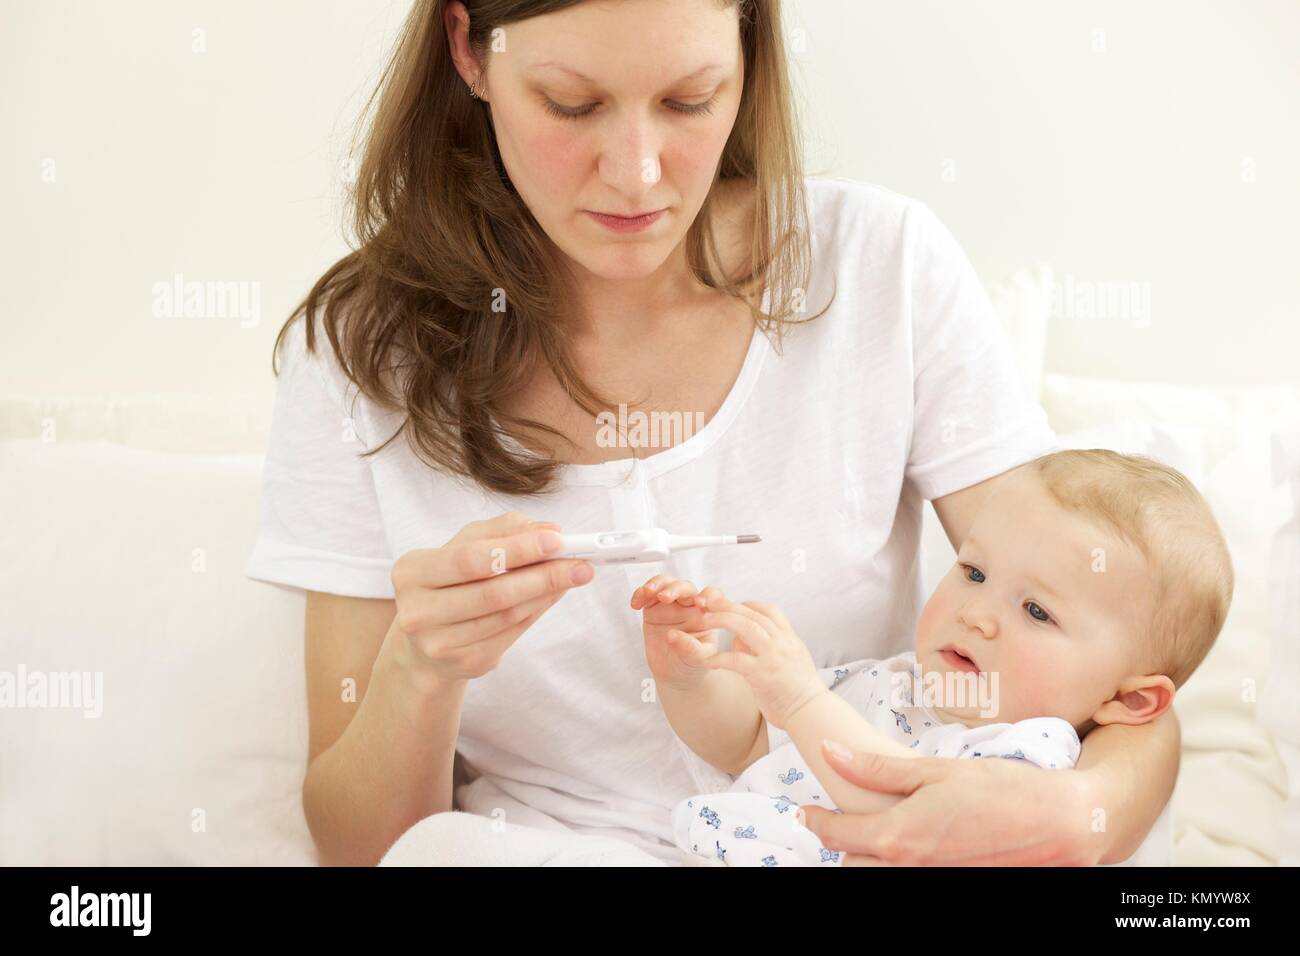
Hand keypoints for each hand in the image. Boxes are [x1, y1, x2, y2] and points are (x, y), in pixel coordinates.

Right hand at [387, 511, 593, 690]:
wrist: (425, 639)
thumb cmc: (449, 580)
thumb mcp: (465, 544)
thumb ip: (503, 530)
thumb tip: (550, 529)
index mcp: (412, 571)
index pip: (472, 559)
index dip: (517, 549)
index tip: (557, 540)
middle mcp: (418, 611)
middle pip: (493, 593)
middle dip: (543, 575)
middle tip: (580, 563)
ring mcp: (440, 644)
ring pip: (507, 616)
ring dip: (547, 593)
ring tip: (574, 575)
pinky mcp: (465, 664)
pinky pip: (512, 634)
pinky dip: (537, 611)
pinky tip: (552, 595)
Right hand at [630, 576, 722, 689]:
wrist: (674, 673)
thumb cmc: (692, 663)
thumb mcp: (697, 660)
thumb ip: (690, 648)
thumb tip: (672, 635)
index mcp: (707, 614)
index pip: (712, 597)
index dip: (708, 596)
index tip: (700, 603)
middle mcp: (690, 605)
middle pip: (685, 587)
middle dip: (675, 588)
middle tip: (665, 597)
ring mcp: (671, 604)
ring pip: (666, 584)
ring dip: (657, 584)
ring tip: (648, 592)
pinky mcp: (653, 607)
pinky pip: (646, 595)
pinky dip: (640, 594)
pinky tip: (635, 604)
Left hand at [694, 595, 824, 729]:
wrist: (812, 712)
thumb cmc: (798, 691)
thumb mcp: (790, 660)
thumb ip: (769, 647)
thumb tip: (740, 639)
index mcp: (790, 639)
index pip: (770, 610)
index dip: (749, 604)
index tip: (734, 605)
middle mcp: (782, 643)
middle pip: (752, 614)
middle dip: (728, 605)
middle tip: (708, 602)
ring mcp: (772, 657)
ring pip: (745, 628)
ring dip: (722, 620)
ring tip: (703, 620)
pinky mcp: (762, 674)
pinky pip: (735, 660)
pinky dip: (719, 658)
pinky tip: (707, 661)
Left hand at [798, 742, 1101, 865]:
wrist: (1062, 824)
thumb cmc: (1001, 789)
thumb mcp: (934, 770)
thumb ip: (875, 768)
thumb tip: (830, 752)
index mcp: (899, 836)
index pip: (836, 835)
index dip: (815, 822)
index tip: (805, 811)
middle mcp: (910, 868)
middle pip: (852, 864)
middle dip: (843, 843)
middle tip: (843, 817)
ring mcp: (932, 881)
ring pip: (880, 875)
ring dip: (872, 855)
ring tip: (880, 829)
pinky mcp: (953, 884)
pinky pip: (912, 878)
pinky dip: (902, 862)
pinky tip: (915, 841)